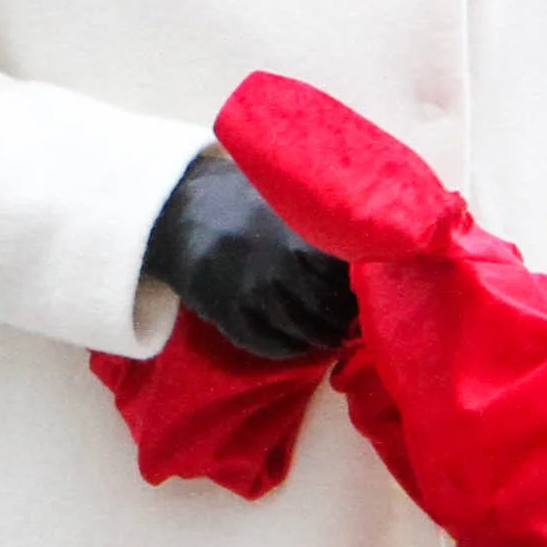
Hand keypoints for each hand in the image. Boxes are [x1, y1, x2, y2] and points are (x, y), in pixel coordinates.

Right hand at [144, 153, 357, 361]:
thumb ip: (320, 219)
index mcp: (299, 233)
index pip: (348, 274)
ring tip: (330, 335)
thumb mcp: (284, 197)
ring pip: (304, 332)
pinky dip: (289, 349)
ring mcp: (253, 293)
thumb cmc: (241, 199)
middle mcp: (280, 266)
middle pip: (330, 308)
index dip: (360, 287)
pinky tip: (297, 342)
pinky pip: (269, 345)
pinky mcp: (229, 314)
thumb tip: (368, 240)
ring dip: (321, 338)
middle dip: (344, 318)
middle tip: (351, 319)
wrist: (178, 210)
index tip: (366, 289)